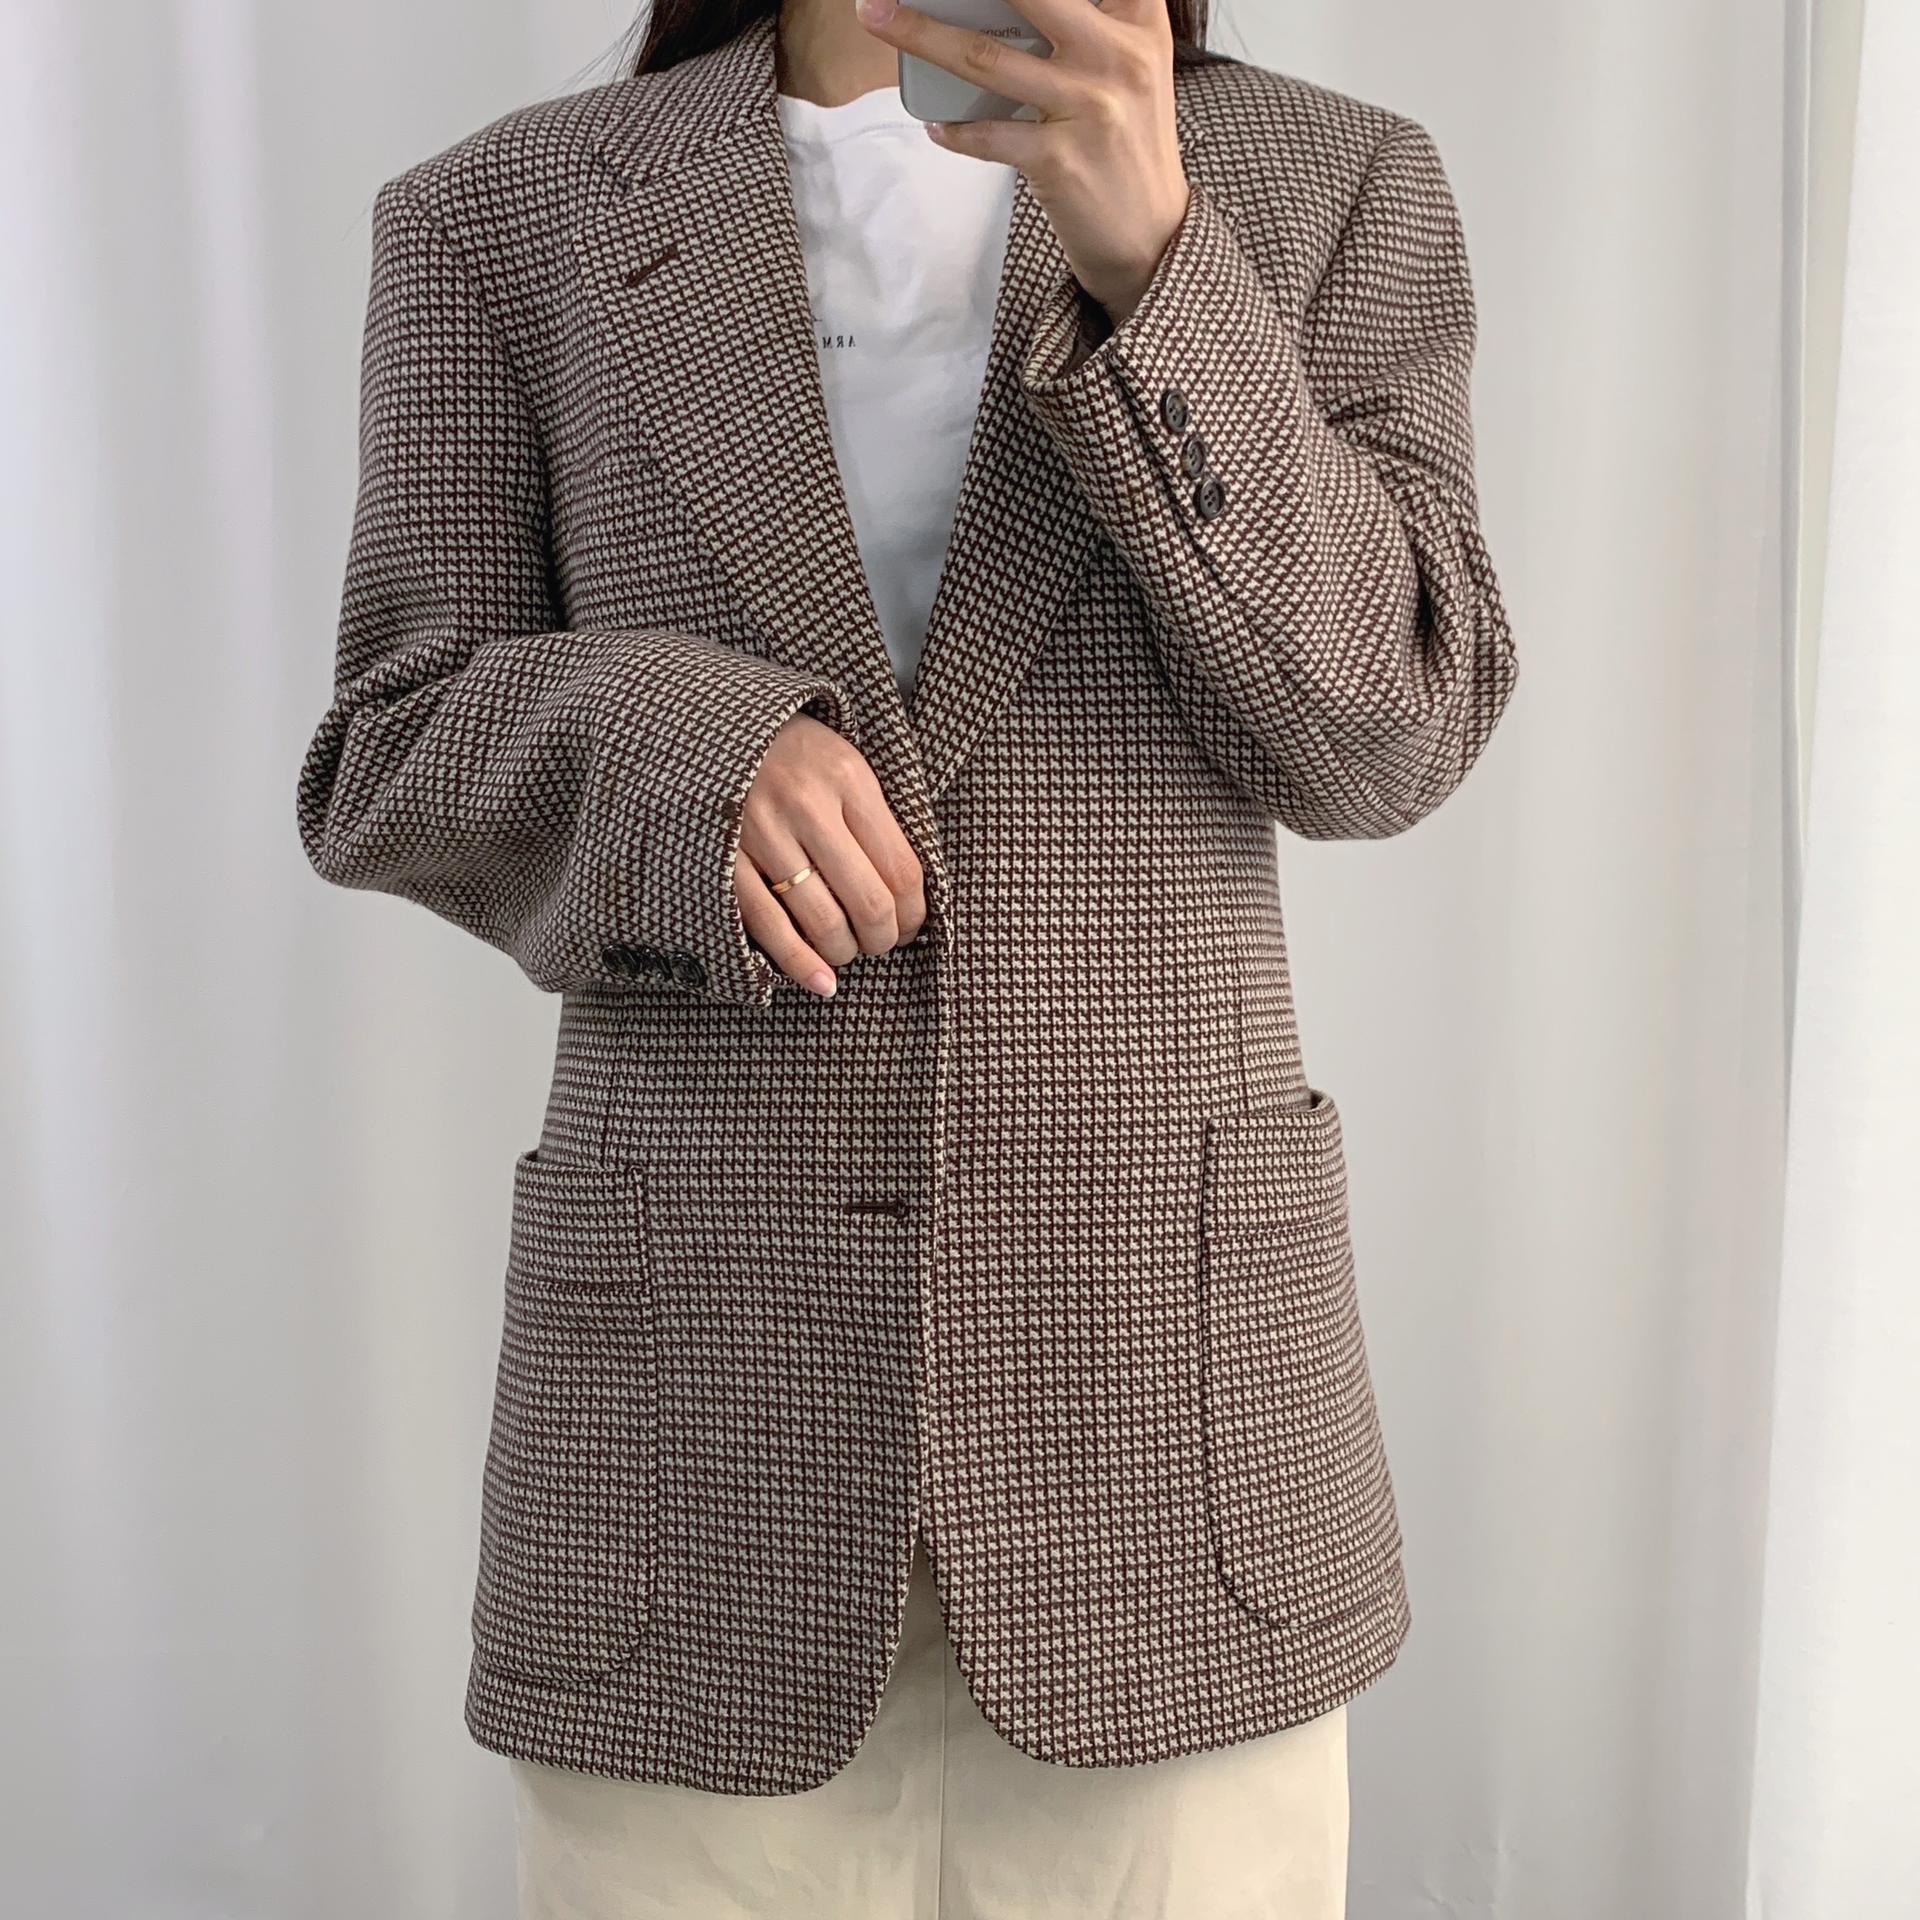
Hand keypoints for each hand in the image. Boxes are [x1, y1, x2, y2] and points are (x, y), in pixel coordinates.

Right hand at [734, 712, 927, 996]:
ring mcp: (761, 834)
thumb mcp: (844, 762)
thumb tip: (909, 892)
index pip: (902, 868)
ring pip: (823, 921)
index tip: (912, 926)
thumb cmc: (790, 751)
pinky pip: (770, 927)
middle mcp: (806, 806)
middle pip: (869, 901)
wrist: (707, 728)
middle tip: (882, 943)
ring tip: (848, 950)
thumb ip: (875, 817)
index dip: (916, 913)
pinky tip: (822, 982)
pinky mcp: (725, 859)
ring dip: (845, 951)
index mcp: (848, 778)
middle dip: (884, 938)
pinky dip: (801, 964)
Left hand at [853, 0, 1190, 324]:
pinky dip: (953, 130)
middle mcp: (1118, 55)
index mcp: (1138, 21)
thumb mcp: (1129, 68)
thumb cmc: (1127, 144)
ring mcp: (1088, 107)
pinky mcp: (1059, 160)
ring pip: (985, 58)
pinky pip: (986, 135)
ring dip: (920, 34)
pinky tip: (937, 125)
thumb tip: (995, 5)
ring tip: (877, 16)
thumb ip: (1088, 25)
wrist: (1152, 237)